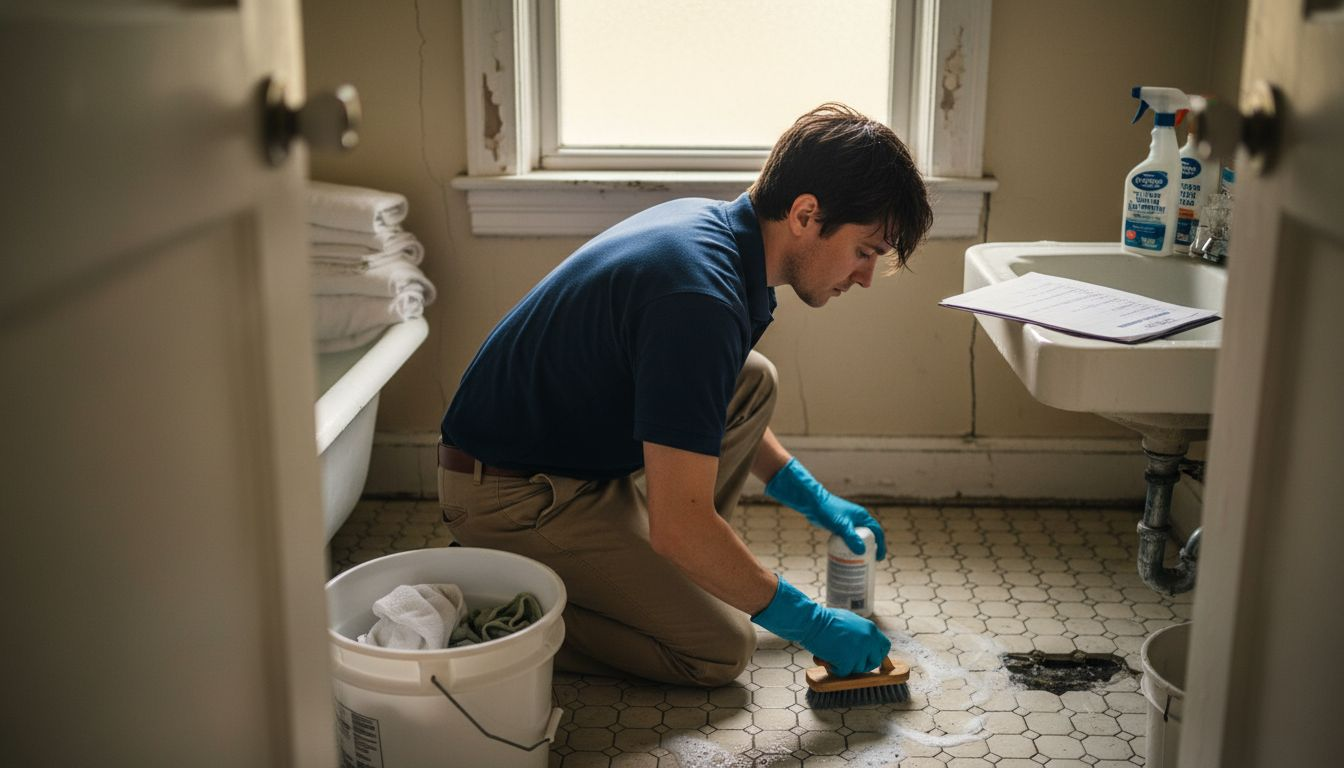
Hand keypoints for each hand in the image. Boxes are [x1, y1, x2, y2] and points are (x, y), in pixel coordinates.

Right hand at [751, 576, 890, 676]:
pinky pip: (844, 672)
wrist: (812, 621)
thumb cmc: (825, 619)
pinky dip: (834, 668)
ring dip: (845, 665)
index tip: (870, 658)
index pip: (884, 646)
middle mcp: (869, 640)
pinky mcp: (848, 661)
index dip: (877, 654)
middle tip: (850, 662)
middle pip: (875, 661)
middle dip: (863, 665)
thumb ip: (860, 632)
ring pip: (857, 668)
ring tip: (832, 653)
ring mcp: (860, 651)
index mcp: (870, 629)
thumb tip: (863, 644)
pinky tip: (826, 657)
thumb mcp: (850, 620)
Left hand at [765, 458, 886, 559]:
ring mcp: (848, 523)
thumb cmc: (828, 511)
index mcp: (862, 516)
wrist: (812, 503)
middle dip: (871, 549)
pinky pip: (848, 538)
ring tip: (859, 562)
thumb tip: (862, 551)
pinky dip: (849, 547)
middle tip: (870, 563)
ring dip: (860, 549)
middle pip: (868, 536)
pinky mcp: (839, 526)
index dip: (880, 544)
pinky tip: (846, 556)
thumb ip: (851, 538)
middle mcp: (857, 519)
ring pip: (858, 538)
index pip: (877, 531)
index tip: (879, 557)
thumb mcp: (841, 526)